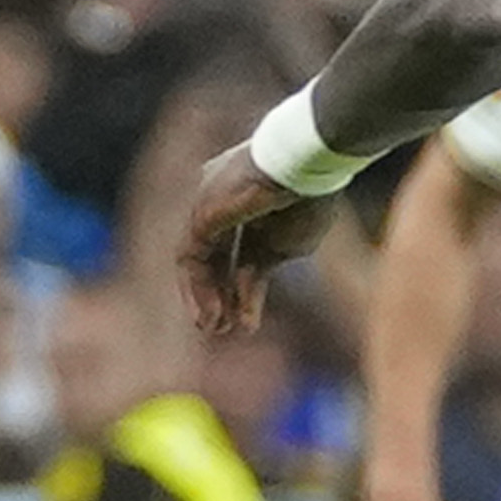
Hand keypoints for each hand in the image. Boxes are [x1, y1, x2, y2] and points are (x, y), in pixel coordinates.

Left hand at [177, 151, 338, 334]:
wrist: (303, 170)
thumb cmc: (307, 202)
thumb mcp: (287, 245)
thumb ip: (264, 267)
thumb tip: (247, 293)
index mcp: (250, 201)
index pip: (238, 249)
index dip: (241, 287)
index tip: (244, 319)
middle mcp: (222, 200)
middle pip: (216, 256)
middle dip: (219, 295)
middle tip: (223, 329)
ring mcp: (207, 204)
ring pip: (200, 260)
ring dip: (208, 298)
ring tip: (216, 330)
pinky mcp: (199, 215)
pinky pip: (193, 260)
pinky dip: (201, 289)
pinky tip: (214, 315)